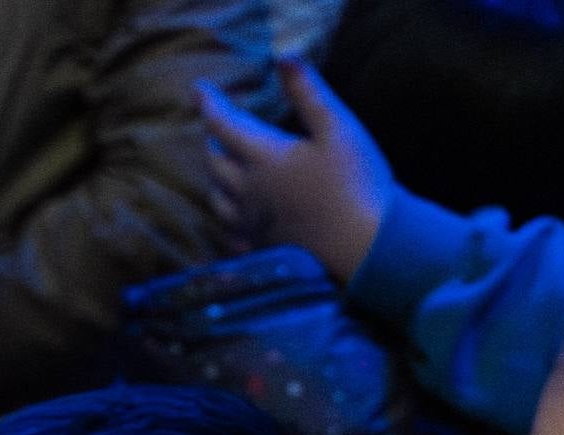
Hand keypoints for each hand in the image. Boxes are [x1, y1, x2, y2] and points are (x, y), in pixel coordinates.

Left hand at [197, 60, 395, 283]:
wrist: (365, 246)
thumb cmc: (357, 182)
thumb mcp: (339, 128)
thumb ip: (309, 93)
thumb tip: (283, 57)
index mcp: (264, 159)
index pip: (224, 126)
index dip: (209, 105)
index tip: (198, 90)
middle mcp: (248, 192)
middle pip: (215, 163)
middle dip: (211, 141)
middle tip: (213, 127)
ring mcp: (252, 223)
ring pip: (217, 199)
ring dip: (214, 178)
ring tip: (219, 166)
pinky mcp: (261, 247)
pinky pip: (230, 231)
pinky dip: (226, 216)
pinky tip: (232, 216)